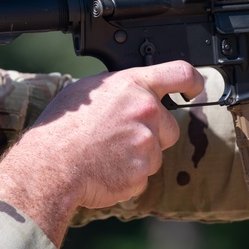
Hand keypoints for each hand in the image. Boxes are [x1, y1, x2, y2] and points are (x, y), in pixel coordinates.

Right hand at [0, 61, 202, 244]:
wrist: (51, 165)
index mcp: (131, 86)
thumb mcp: (87, 91)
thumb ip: (119, 89)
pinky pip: (143, 175)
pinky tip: (106, 168)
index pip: (179, 73)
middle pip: (170, 125)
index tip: (197, 87)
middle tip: (120, 136)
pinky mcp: (142, 173)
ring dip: (139, 155)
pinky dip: (128, 175)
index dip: (193, 81)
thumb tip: (129, 90)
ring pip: (157, 152)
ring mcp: (146, 144)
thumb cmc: (62, 127)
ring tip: (106, 152)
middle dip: (152, 133)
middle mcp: (144, 111)